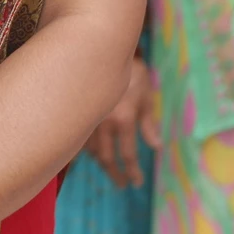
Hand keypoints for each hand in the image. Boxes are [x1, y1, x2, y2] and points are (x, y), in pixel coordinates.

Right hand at [87, 54, 157, 187]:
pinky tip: (88, 154)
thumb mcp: (145, 94)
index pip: (127, 154)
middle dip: (115, 174)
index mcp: (123, 118)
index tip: (136, 182)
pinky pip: (77, 137)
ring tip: (109, 170)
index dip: (132, 171)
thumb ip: (149, 122)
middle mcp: (103, 122)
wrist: (102, 48)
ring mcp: (87, 117)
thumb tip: (156, 146)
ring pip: (90, 150)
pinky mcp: (76, 112)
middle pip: (106, 158)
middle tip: (122, 184)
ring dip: (100, 163)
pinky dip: (83, 149)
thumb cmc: (131, 71)